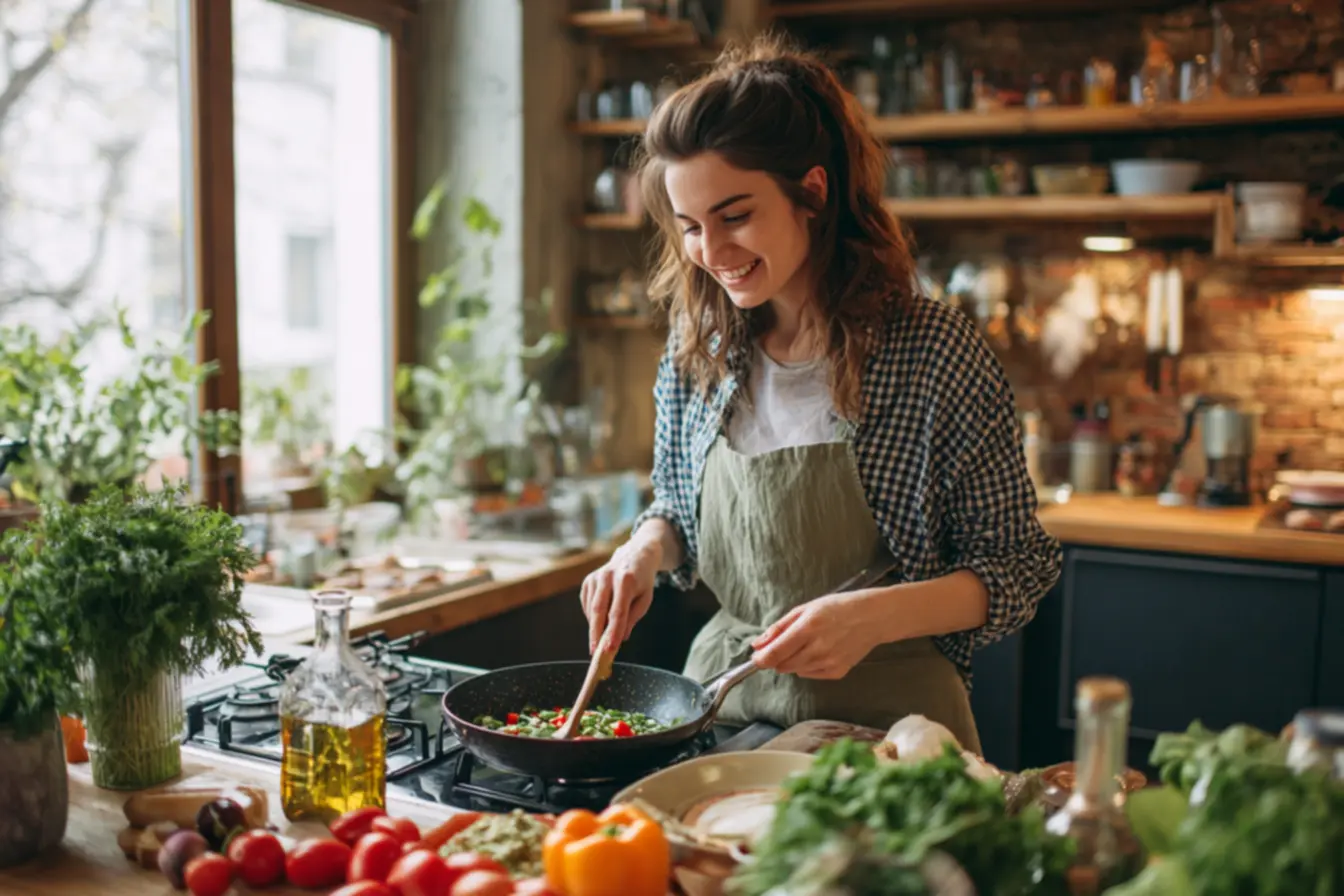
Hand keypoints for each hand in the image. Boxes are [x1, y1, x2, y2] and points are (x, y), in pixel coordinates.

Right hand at [579, 538, 661, 654]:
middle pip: (598, 610)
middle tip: (596, 653)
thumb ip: (633, 618)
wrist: (636, 555)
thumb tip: (620, 638)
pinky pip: (587, 604)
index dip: (613, 632)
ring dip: (595, 627)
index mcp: (626, 580)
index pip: (618, 612)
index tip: (610, 649)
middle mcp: (608, 576)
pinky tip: (600, 620)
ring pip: (591, 608)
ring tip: (600, 640)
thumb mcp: (645, 598)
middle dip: (596, 634)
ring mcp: (595, 577)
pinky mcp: (588, 580)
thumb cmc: (642, 580)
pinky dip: (592, 617)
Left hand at [750, 590, 881, 679]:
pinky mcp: (837, 672)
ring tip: (807, 643)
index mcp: (807, 628)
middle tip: (786, 643)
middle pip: (782, 666)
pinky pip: (810, 674)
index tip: (755, 657)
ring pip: (795, 671)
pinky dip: (808, 665)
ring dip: (793, 660)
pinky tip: (820, 650)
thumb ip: (779, 628)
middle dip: (777, 658)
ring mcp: (829, 663)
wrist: (873, 617)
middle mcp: (818, 649)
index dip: (760, 659)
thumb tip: (757, 645)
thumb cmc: (838, 607)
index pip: (774, 654)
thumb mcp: (805, 609)